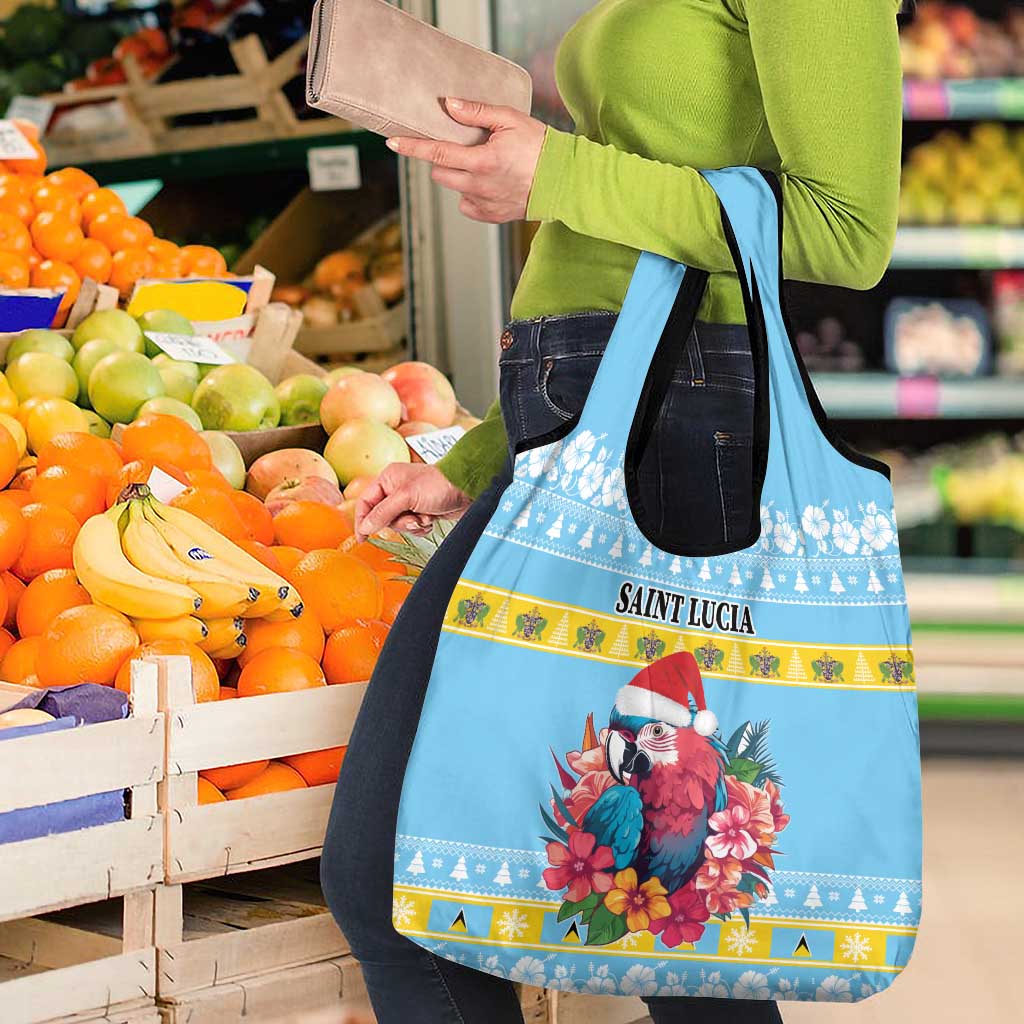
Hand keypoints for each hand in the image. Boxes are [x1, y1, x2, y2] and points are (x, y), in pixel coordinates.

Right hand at [354, 463, 471, 540]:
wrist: (467, 489)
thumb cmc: (438, 485)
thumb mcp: (406, 497)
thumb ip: (383, 512)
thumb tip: (365, 527)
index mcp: (388, 479)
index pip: (366, 502)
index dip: (362, 520)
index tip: (362, 538)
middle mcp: (396, 489)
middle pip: (382, 517)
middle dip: (398, 522)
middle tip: (412, 519)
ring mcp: (409, 501)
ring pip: (398, 524)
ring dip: (412, 525)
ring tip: (425, 517)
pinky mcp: (421, 511)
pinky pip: (412, 527)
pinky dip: (421, 527)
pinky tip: (431, 519)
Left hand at [385, 97, 546, 222]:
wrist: (564, 181)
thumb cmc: (540, 146)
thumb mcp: (510, 119)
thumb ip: (476, 112)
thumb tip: (448, 105)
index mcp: (482, 161)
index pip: (437, 153)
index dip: (412, 147)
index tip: (392, 143)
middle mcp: (479, 186)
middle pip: (440, 173)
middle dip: (442, 159)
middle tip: (460, 147)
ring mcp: (484, 204)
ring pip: (454, 188)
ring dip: (458, 175)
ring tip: (481, 164)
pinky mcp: (491, 216)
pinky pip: (467, 205)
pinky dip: (471, 193)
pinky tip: (488, 183)